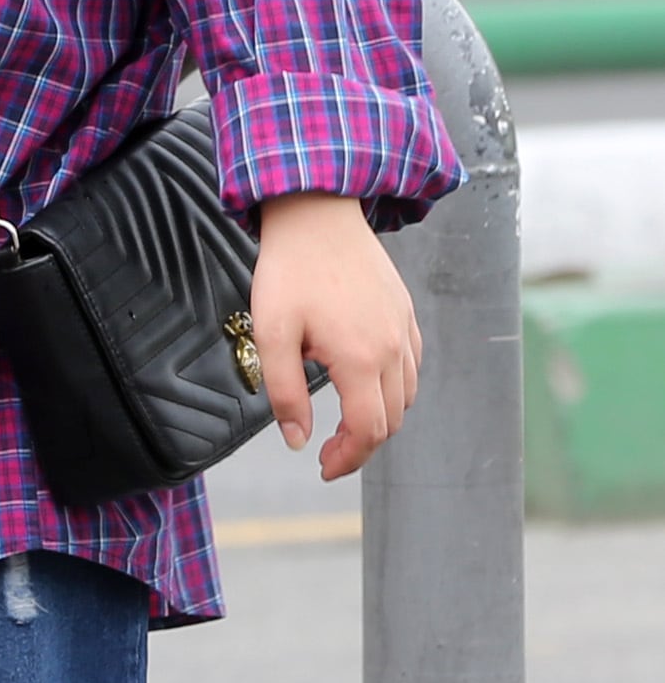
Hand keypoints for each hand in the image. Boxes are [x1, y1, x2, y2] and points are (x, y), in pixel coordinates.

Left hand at [249, 192, 418, 481]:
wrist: (316, 215)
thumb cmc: (289, 272)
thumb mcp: (271, 332)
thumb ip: (283, 391)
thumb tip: (298, 440)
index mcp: (360, 358)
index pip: (368, 430)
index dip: (347, 458)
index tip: (322, 467)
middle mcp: (393, 350)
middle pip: (391, 420)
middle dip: (361, 446)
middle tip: (327, 453)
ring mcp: (404, 331)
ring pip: (405, 396)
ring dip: (379, 418)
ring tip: (343, 422)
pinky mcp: (405, 314)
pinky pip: (411, 366)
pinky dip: (393, 388)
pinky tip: (364, 383)